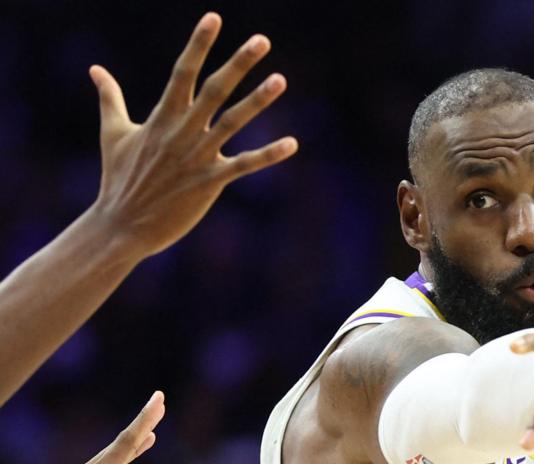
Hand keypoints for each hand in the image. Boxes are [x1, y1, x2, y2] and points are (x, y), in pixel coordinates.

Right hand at [87, 13, 296, 259]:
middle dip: (238, 64)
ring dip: (257, 101)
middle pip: (213, 89)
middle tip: (262, 40)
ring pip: (232, 122)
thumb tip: (95, 70)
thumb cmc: (118, 179)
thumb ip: (109, 98)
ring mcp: (197, 156)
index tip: (214, 18)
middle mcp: (181, 131)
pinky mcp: (209, 182)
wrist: (121, 226)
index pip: (182, 71)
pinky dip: (268, 155)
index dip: (199, 44)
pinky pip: (244, 165)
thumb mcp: (113, 133)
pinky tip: (292, 143)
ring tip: (280, 79)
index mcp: (162, 116)